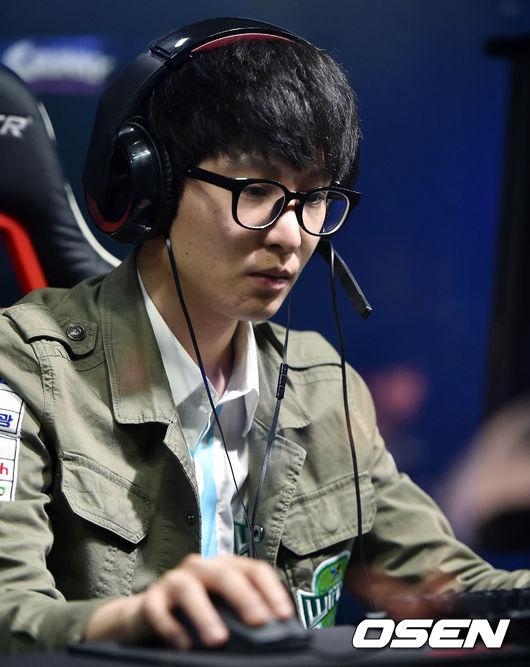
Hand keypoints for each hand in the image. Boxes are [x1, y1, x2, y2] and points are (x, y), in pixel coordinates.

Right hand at [84, 553, 293, 648]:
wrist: (147, 617)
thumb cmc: (196, 614)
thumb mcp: (224, 611)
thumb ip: (244, 616)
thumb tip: (276, 635)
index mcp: (225, 567)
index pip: (254, 569)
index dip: (271, 589)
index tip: (284, 615)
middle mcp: (201, 567)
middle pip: (224, 573)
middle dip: (243, 596)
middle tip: (258, 621)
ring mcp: (174, 580)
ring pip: (189, 588)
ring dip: (205, 613)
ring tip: (218, 640)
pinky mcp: (151, 599)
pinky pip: (158, 610)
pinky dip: (171, 627)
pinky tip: (184, 646)